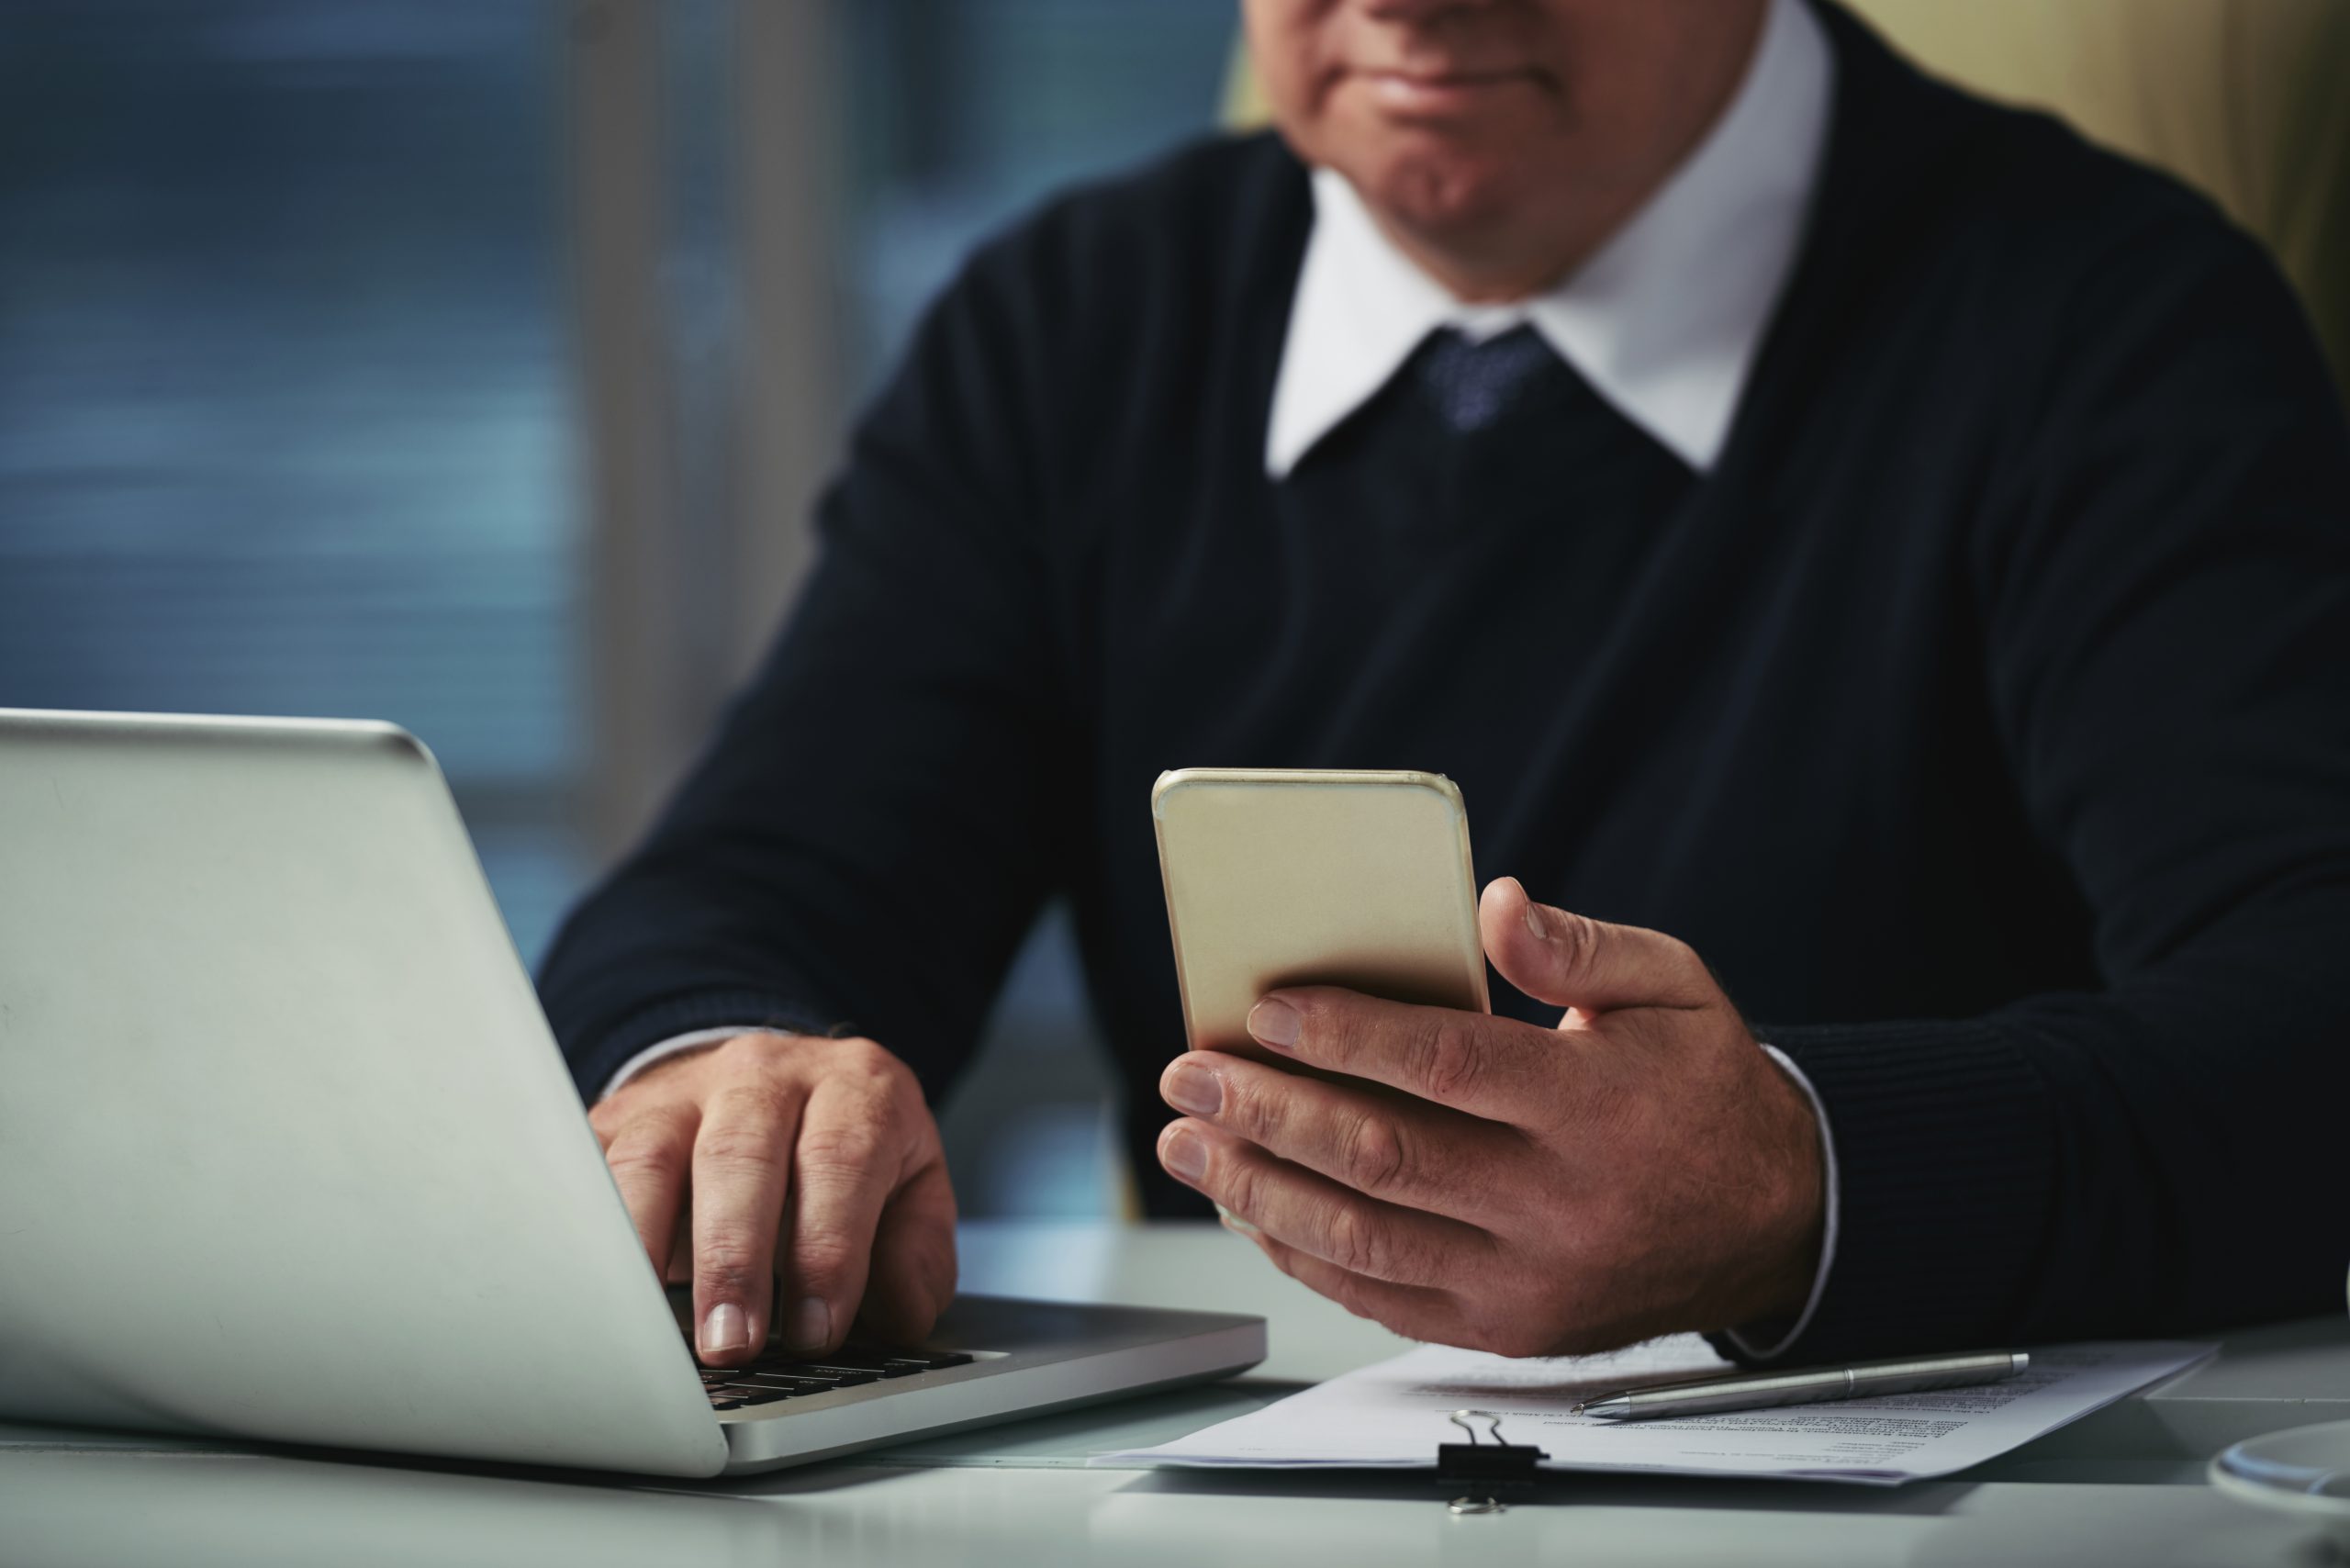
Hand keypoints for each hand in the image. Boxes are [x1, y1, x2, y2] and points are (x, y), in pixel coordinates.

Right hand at [588, 1032, 956, 1365]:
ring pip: (652, 1156)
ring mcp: (683, 1091)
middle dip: (734, 1258)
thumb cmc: (849, 1155)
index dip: (827, 1251)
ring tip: (650, 1328)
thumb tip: (899, 1313)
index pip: (840, 1160)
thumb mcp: (911, 1189)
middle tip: (732, 1343)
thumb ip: (916, 1252)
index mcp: (854, 1087)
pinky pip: (591, 1169)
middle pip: (740, 1154)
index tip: (814, 1330)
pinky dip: (589, 1231)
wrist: (775, 1084)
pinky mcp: (618, 1119)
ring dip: (648, 1248)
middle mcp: (765, 1075)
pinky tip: (597, 1289)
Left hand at [1155, 877, 1823, 1355]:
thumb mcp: (1672, 987)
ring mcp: (1530, 1280)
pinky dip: (1304, 1255)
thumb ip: (1578, 944)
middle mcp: (1560, 1204)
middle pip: (1384, 1156)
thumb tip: (1494, 904)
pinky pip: (1383, 1297)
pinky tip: (1251, 1209)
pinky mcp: (1508, 1326)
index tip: (1265, 1010)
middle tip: (1191, 1077)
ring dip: (1259, 1190)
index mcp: (1598, 1108)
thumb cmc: (1703, 1087)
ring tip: (1189, 1146)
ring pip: (1366, 1239)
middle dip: (1269, 1113)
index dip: (1346, 1036)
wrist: (1775, 1222)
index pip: (1448, 1066)